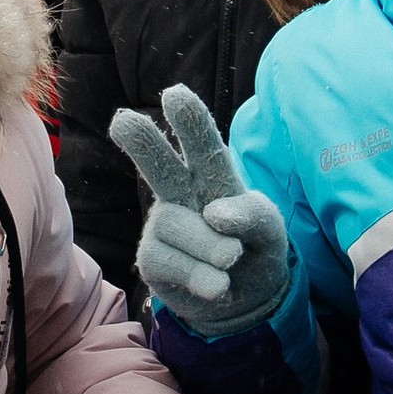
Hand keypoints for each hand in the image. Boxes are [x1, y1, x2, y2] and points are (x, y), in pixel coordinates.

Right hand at [108, 86, 291, 332]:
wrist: (248, 298)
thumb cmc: (255, 248)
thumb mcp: (269, 229)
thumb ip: (252, 214)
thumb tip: (214, 213)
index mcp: (213, 176)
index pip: (203, 145)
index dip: (191, 120)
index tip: (175, 94)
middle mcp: (181, 194)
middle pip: (158, 163)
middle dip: (143, 142)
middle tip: (122, 121)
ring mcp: (164, 226)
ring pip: (173, 223)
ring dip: (208, 246)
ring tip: (232, 261)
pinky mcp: (152, 259)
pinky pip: (166, 260)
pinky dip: (198, 275)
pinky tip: (219, 285)